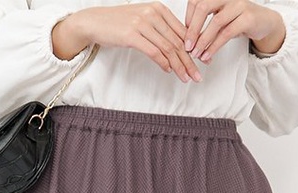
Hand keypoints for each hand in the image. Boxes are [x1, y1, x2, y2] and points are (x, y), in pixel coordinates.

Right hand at [53, 4, 202, 82]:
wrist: (95, 22)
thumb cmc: (119, 24)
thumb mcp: (143, 23)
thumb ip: (160, 31)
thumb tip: (177, 48)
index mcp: (159, 9)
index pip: (181, 32)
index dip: (193, 49)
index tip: (201, 63)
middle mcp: (152, 14)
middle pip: (177, 42)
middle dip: (190, 61)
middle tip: (198, 76)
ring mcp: (142, 23)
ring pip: (167, 48)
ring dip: (179, 66)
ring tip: (186, 78)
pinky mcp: (132, 35)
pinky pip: (153, 51)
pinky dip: (163, 63)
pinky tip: (169, 71)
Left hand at [184, 1, 286, 61]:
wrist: (264, 22)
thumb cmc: (240, 20)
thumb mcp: (221, 19)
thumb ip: (206, 23)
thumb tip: (188, 37)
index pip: (196, 0)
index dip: (188, 17)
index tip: (185, 34)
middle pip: (203, 7)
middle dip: (192, 28)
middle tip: (187, 45)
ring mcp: (238, 5)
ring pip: (215, 22)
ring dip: (203, 40)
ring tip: (196, 54)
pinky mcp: (247, 18)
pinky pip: (226, 33)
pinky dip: (214, 46)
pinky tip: (208, 54)